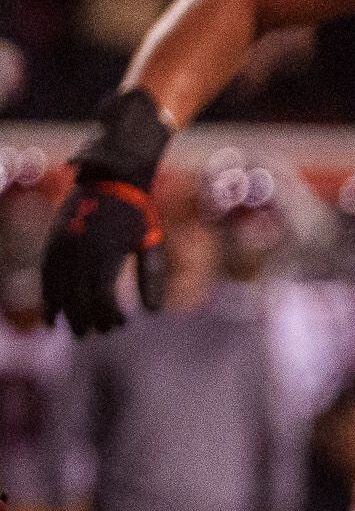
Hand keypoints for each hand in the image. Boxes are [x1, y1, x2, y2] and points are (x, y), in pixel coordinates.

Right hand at [42, 177, 164, 333]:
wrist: (110, 177)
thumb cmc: (138, 213)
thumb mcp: (151, 242)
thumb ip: (151, 276)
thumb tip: (153, 312)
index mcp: (106, 254)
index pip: (102, 298)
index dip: (110, 316)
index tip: (122, 324)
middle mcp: (80, 252)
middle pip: (78, 299)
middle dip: (88, 320)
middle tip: (100, 333)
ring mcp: (63, 246)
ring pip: (57, 290)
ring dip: (66, 314)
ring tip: (77, 331)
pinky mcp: (53, 241)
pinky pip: (45, 275)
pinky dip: (46, 298)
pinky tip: (50, 317)